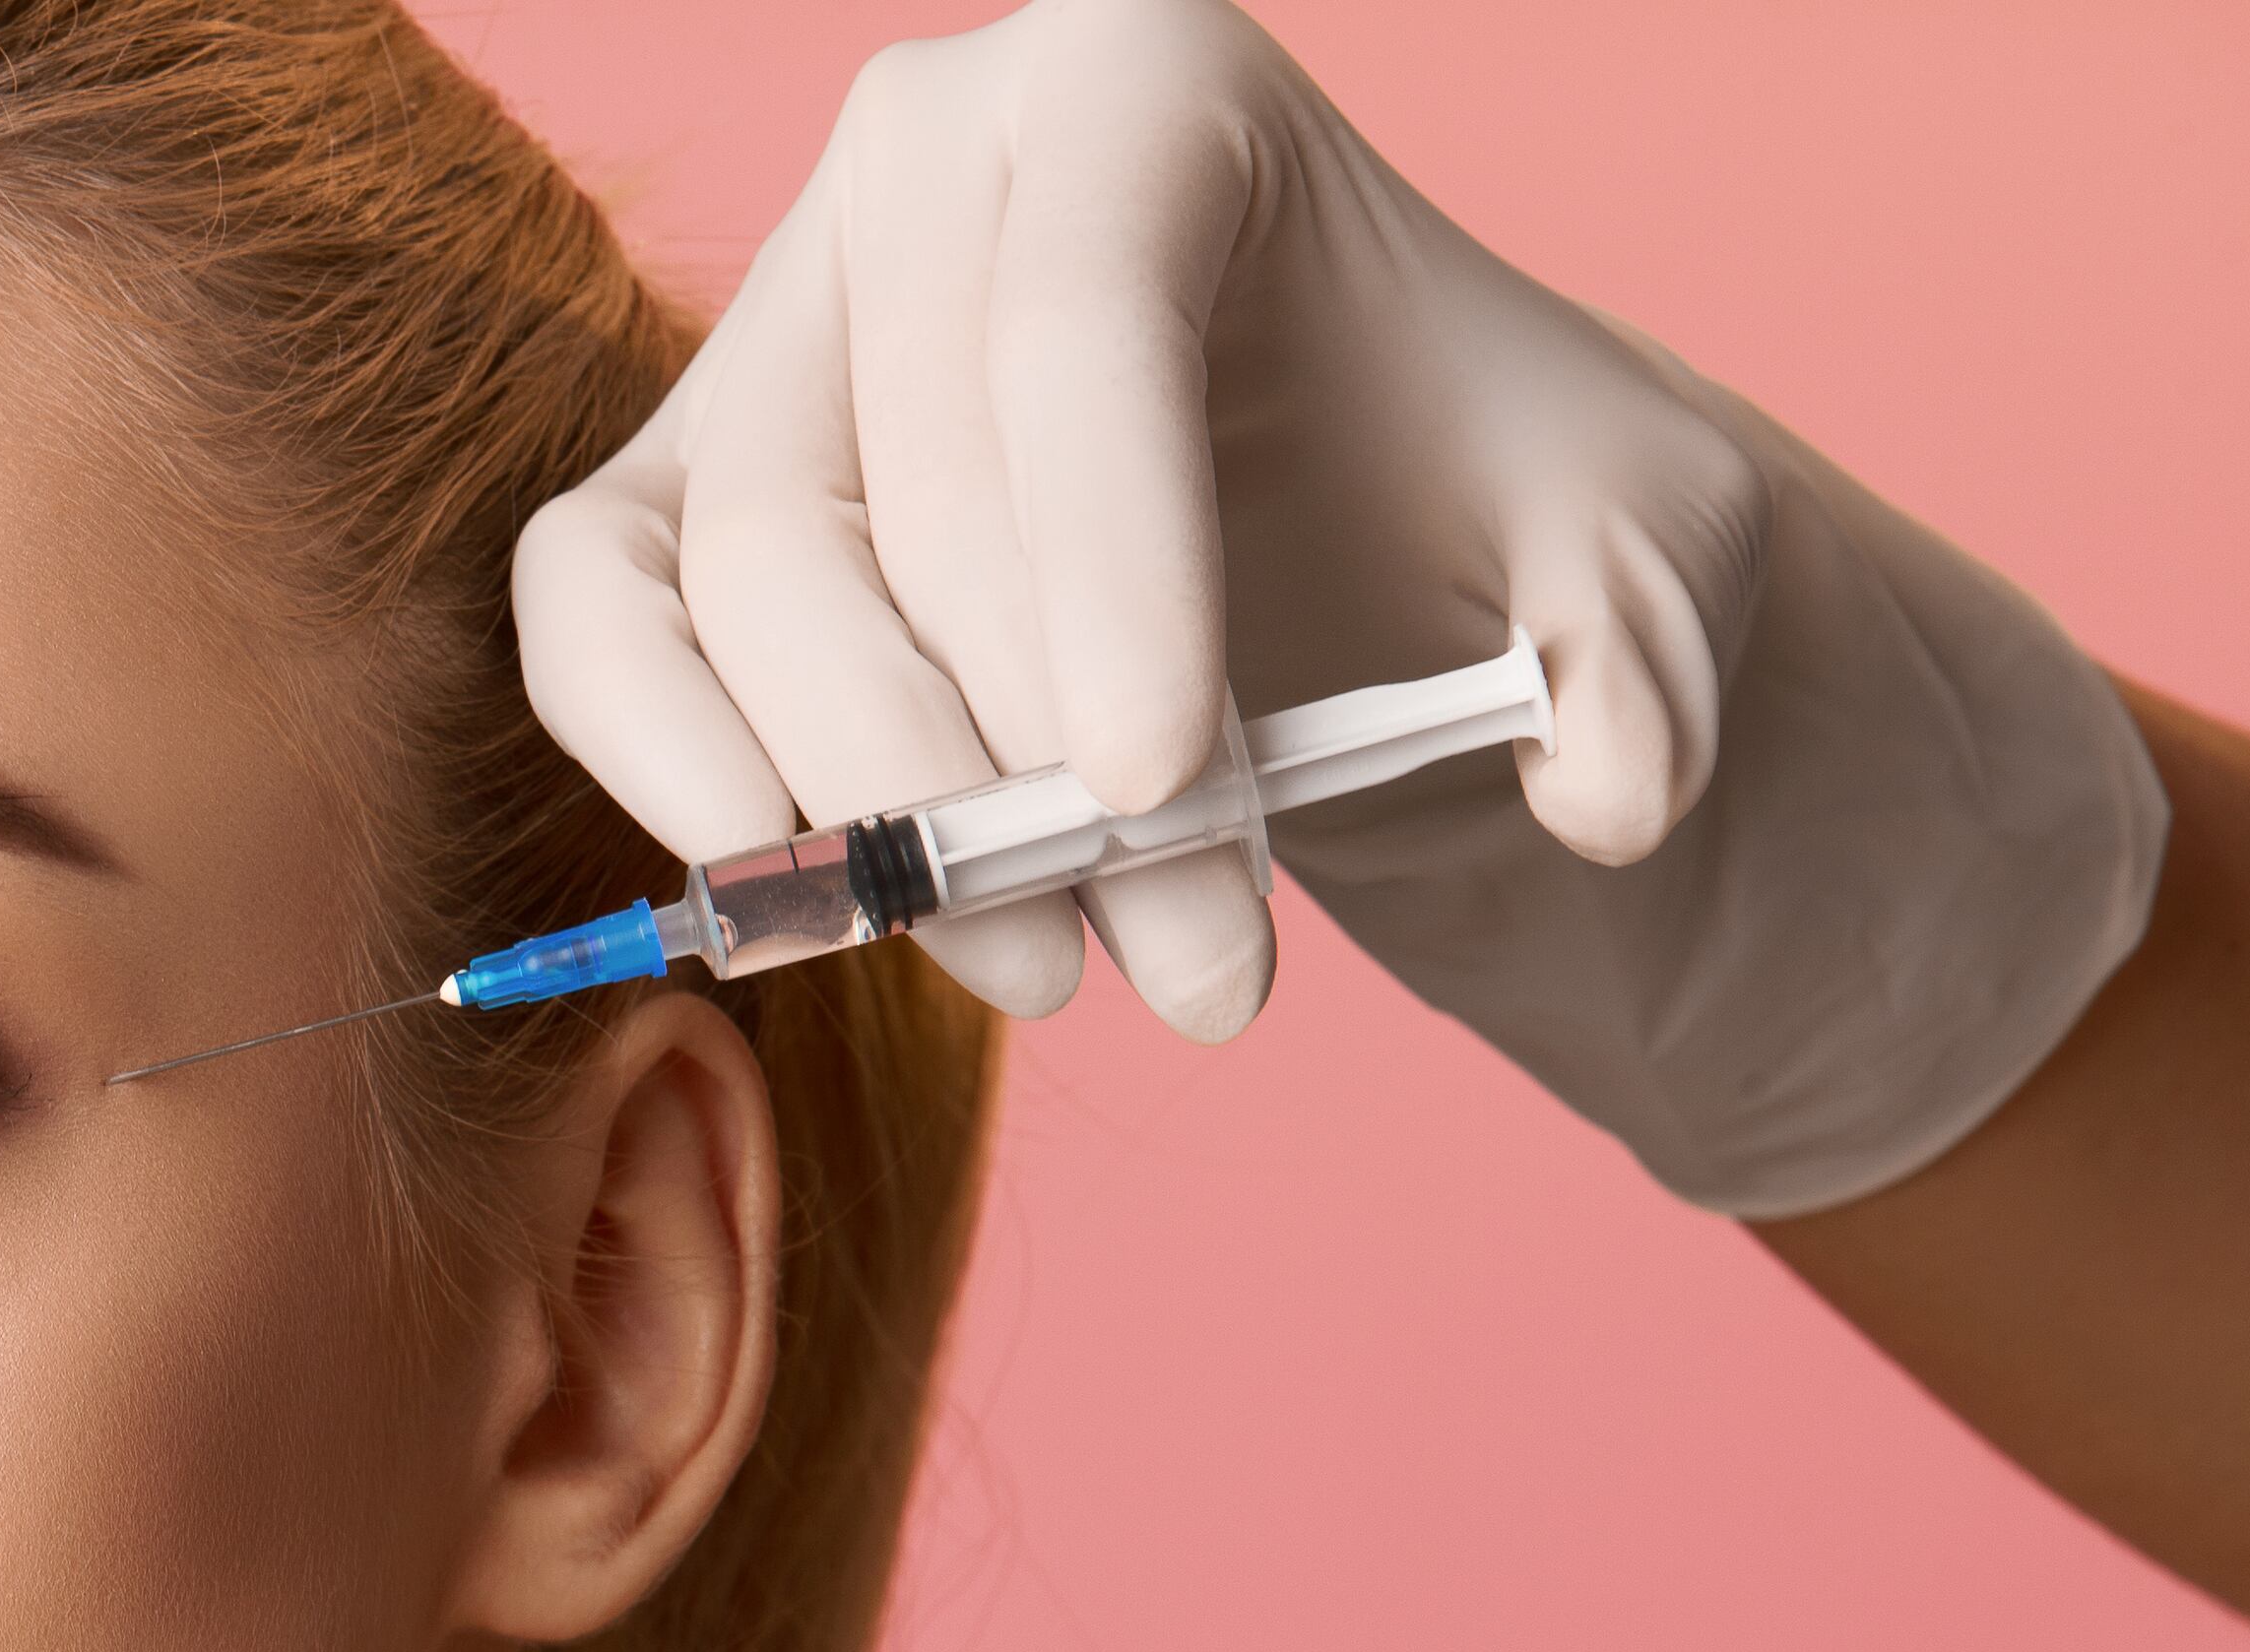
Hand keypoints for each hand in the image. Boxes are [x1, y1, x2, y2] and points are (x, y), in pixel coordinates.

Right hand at [511, 0, 2162, 1216]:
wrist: (1355, 540)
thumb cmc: (1472, 506)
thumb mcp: (1638, 561)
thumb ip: (1651, 665)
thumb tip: (1603, 789)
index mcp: (1146, 84)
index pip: (1083, 328)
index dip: (1111, 568)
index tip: (1169, 784)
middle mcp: (924, 155)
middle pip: (923, 491)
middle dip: (1047, 770)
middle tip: (1196, 966)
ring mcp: (776, 318)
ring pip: (759, 587)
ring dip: (901, 820)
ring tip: (1068, 966)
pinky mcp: (678, 482)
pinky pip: (598, 619)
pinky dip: (670, 765)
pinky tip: (799, 902)